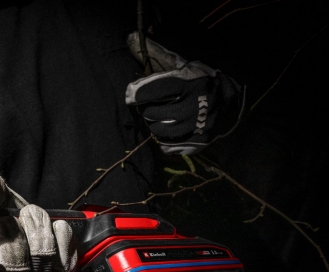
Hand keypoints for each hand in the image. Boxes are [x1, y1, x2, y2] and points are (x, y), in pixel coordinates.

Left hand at [125, 32, 244, 154]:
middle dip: (148, 109)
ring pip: (157, 131)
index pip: (152, 89)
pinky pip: (167, 146)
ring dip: (155, 124)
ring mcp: (196, 125)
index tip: (131, 95)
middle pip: (151, 113)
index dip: (137, 93)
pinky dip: (164, 139)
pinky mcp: (198, 141)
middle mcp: (192, 104)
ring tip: (164, 116)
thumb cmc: (199, 80)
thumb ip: (155, 54)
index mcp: (187, 82)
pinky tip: (170, 130)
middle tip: (155, 105)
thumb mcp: (181, 65)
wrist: (229, 102)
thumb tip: (130, 37)